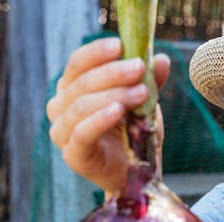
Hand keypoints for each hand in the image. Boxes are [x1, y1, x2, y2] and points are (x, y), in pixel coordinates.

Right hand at [47, 37, 169, 191]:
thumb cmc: (134, 135)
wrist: (136, 175)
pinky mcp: (73, 155)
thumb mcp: (144, 104)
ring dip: (114, 95)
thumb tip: (162, 59)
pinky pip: (82, 132)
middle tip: (140, 69)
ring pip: (81, 105)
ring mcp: (63, 132)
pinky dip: (100, 118)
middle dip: (113, 73)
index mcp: (72, 89)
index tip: (121, 45)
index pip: (78, 64)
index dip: (97, 52)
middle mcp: (60, 108)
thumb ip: (150, 82)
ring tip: (142, 92)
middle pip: (81, 83)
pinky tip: (119, 110)